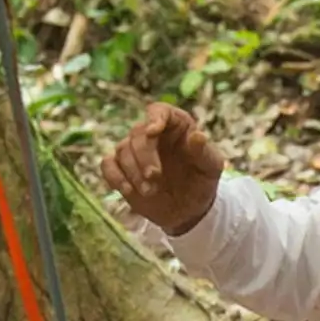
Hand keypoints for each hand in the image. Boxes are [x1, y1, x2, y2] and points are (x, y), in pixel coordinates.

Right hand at [99, 102, 227, 232]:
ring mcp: (134, 150)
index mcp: (176, 125)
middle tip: (154, 177)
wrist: (188, 209)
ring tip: (149, 191)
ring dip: (133, 171)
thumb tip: (198, 136)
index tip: (153, 131)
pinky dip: (114, 176)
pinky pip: (107, 165)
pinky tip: (128, 190)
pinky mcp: (121, 168)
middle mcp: (152, 133)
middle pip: (137, 133)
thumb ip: (204, 152)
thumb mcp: (211, 168)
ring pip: (121, 149)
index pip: (160, 111)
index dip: (154, 118)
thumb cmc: (202, 182)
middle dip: (144, 156)